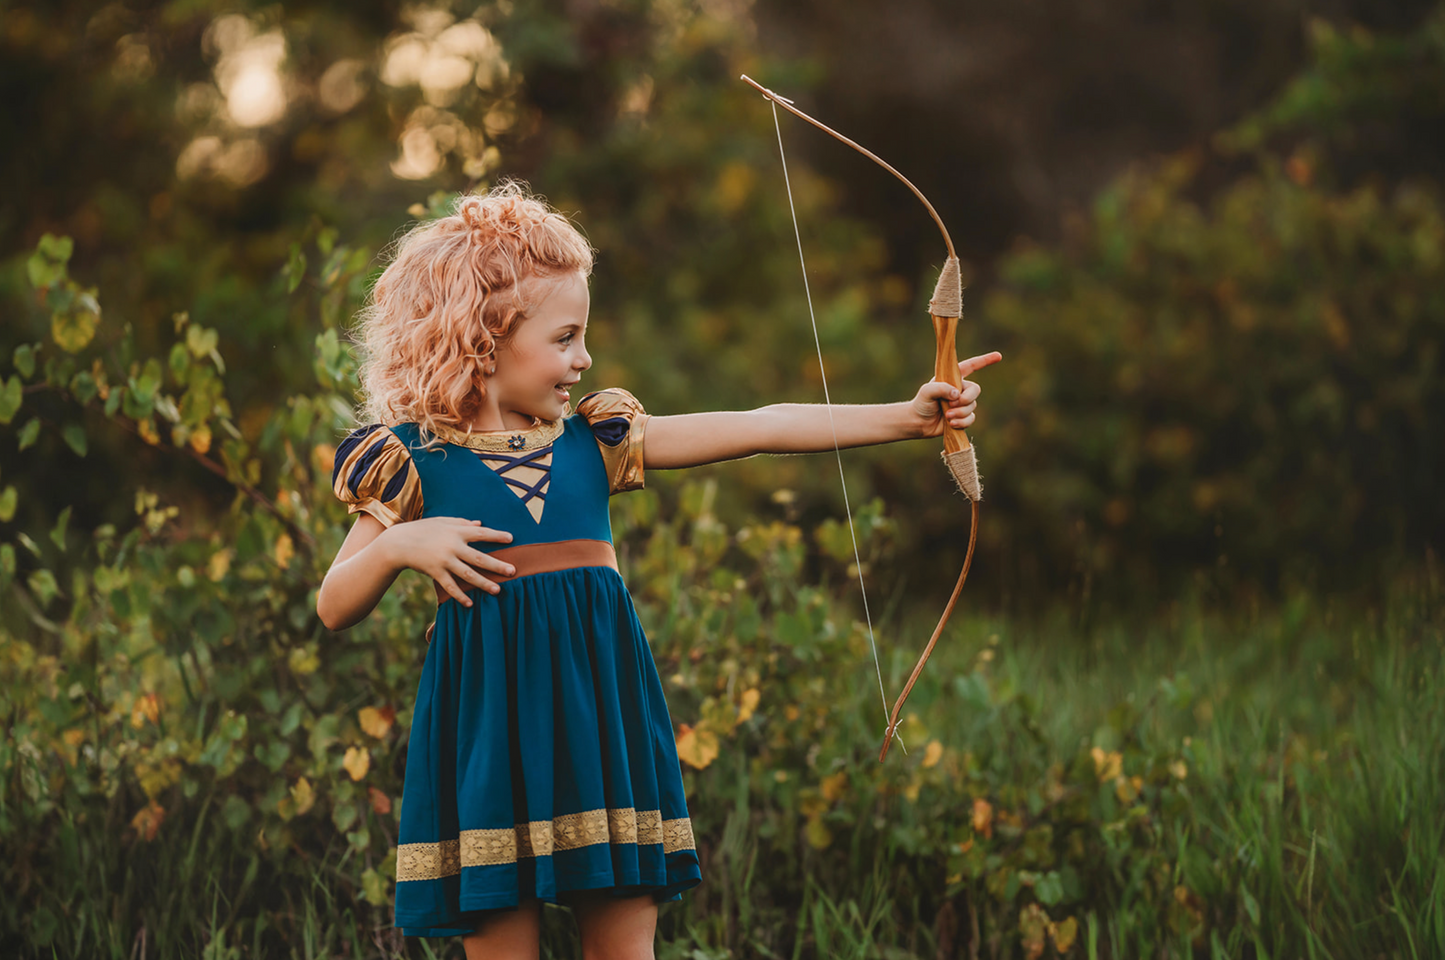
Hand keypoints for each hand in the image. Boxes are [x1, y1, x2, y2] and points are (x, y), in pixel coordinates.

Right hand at [379, 517, 515, 606]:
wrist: (398, 543)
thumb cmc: (422, 530)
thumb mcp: (442, 522)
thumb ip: (462, 522)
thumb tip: (480, 523)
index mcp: (456, 531)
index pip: (481, 533)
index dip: (497, 535)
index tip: (512, 539)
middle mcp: (452, 546)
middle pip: (480, 558)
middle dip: (497, 565)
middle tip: (513, 571)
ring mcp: (444, 561)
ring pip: (468, 575)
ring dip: (484, 583)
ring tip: (497, 590)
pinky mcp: (435, 573)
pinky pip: (450, 587)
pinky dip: (460, 596)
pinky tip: (471, 603)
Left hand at [910, 352, 1002, 437]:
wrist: (918, 422)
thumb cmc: (921, 403)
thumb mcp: (927, 391)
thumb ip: (941, 388)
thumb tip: (957, 394)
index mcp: (952, 378)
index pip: (971, 366)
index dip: (984, 361)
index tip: (998, 356)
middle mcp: (959, 389)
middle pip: (975, 390)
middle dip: (966, 398)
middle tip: (953, 403)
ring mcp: (962, 403)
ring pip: (972, 406)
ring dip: (960, 412)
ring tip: (947, 415)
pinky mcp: (963, 417)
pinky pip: (971, 418)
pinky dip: (962, 422)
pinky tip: (951, 423)